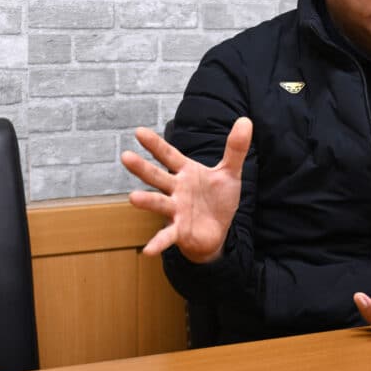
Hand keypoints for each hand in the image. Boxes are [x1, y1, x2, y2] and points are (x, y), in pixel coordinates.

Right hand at [121, 117, 252, 263]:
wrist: (218, 230)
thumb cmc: (217, 199)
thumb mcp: (229, 172)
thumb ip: (235, 148)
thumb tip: (245, 120)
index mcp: (186, 173)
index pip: (169, 155)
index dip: (155, 144)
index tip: (139, 132)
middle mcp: (176, 190)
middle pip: (157, 177)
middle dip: (142, 168)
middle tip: (125, 157)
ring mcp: (176, 210)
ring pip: (159, 203)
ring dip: (147, 201)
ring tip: (132, 197)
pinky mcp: (180, 230)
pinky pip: (167, 236)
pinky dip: (158, 243)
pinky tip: (148, 251)